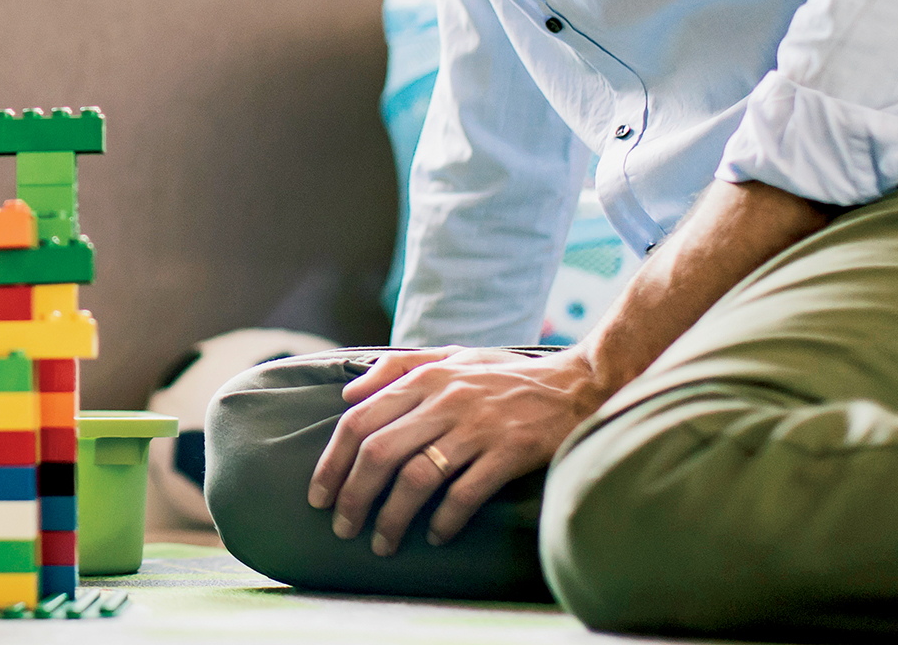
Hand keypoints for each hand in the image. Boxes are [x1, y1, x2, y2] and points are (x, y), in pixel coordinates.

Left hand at [307, 346, 605, 555]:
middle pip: (379, 452)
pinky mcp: (509, 451)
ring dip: (392, 517)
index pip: (359, 420)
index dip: (332, 461)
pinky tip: (434, 535)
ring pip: (416, 477)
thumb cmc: (507, 375)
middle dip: (353, 496)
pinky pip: (464, 493)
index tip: (320, 495)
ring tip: (381, 542)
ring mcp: (477, 426)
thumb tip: (349, 392)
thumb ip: (398, 367)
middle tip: (343, 527)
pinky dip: (443, 520)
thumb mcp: (452, 355)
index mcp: (426, 376)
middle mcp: (445, 399)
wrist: (578, 384)